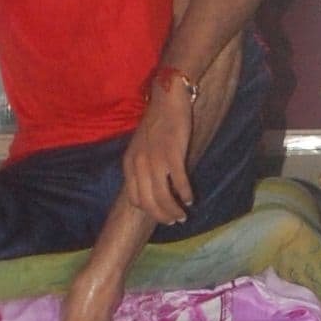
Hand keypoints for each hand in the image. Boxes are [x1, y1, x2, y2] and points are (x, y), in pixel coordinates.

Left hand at [122, 84, 195, 224]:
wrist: (167, 99)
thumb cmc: (157, 123)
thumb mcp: (142, 147)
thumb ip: (143, 167)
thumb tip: (154, 190)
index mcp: (129, 163)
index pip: (134, 199)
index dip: (149, 211)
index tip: (161, 214)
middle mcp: (139, 164)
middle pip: (148, 202)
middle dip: (162, 216)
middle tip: (174, 220)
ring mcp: (155, 160)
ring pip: (162, 197)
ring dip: (174, 210)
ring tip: (183, 215)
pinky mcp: (172, 154)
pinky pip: (179, 183)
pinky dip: (185, 194)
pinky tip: (190, 199)